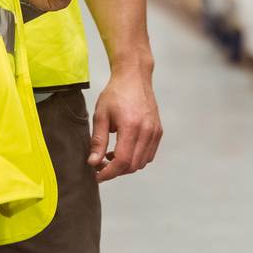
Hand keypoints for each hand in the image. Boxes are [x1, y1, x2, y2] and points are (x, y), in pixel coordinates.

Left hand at [87, 62, 162, 183]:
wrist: (134, 76)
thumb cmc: (116, 93)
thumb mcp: (101, 115)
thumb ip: (98, 141)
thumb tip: (93, 162)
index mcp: (131, 126)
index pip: (122, 161)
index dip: (109, 173)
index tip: (97, 175)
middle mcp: (147, 130)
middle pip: (132, 165)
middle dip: (116, 171)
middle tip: (101, 165)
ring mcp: (155, 131)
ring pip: (142, 162)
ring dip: (126, 166)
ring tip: (111, 156)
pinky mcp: (158, 131)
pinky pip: (149, 154)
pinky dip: (137, 158)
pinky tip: (124, 150)